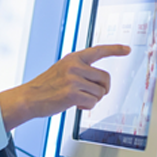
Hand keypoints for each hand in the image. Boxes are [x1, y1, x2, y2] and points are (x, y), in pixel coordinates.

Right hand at [0, 44, 130, 130]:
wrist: (29, 98)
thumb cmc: (45, 87)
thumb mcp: (62, 70)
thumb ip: (79, 70)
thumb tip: (100, 82)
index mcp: (73, 58)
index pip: (98, 50)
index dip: (115, 49)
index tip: (127, 49)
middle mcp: (74, 66)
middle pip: (105, 78)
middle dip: (102, 89)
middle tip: (91, 93)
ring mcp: (73, 79)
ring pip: (100, 92)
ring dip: (92, 99)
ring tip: (78, 99)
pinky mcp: (72, 93)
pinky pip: (93, 102)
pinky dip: (87, 107)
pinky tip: (75, 105)